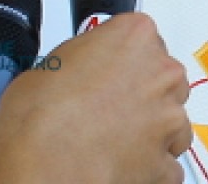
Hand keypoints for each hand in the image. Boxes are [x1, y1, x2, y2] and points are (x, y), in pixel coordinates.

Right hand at [0, 13, 191, 182]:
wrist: (44, 172)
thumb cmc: (38, 122)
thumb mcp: (48, 66)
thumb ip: (83, 59)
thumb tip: (79, 71)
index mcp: (135, 38)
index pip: (140, 37)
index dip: (120, 58)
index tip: (106, 69)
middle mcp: (161, 75)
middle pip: (161, 77)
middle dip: (138, 92)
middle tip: (103, 107)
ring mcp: (170, 119)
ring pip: (169, 120)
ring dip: (146, 128)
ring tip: (107, 140)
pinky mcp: (168, 162)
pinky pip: (165, 161)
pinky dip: (146, 165)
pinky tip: (116, 164)